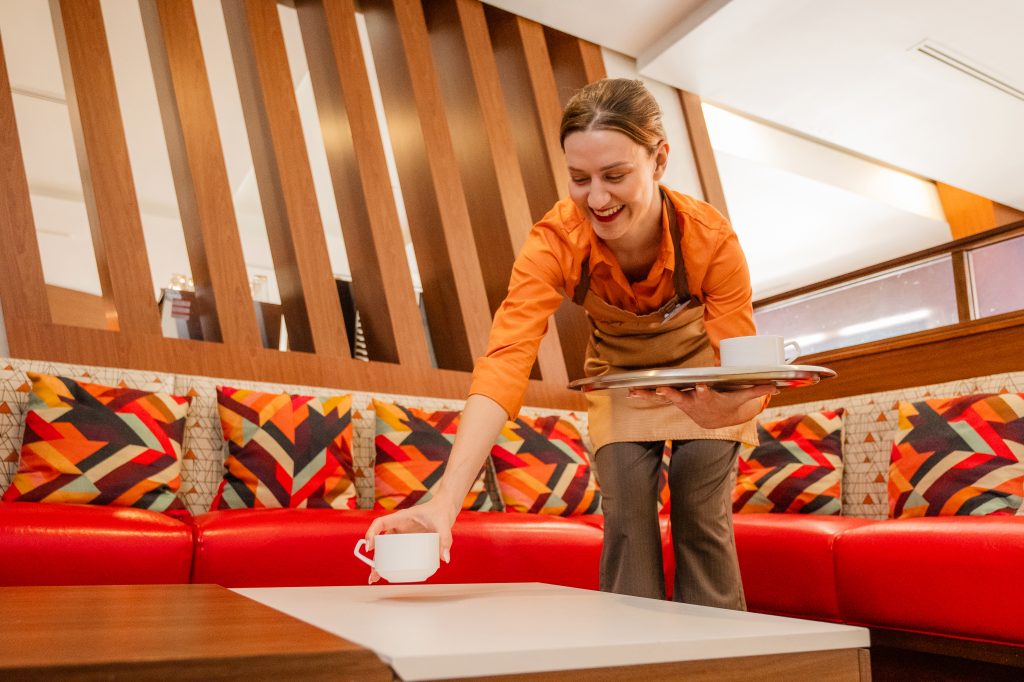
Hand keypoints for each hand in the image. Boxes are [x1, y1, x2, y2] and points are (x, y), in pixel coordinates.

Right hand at [363, 497, 455, 583]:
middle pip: (381, 541)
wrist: (446, 508)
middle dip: (375, 557)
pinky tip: (391, 574)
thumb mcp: (443, 524)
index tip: (369, 547)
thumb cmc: (441, 511)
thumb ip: (445, 539)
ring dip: (380, 562)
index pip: (380, 523)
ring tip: (376, 578)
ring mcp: (404, 534)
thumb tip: (445, 558)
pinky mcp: (410, 541)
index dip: (372, 533)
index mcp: (401, 517)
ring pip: (387, 549)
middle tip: (373, 573)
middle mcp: (399, 526)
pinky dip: (392, 562)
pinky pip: (397, 551)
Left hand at [636, 383, 775, 428]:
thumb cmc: (730, 402)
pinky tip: (629, 391)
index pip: (707, 394)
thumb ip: (757, 390)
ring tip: (634, 392)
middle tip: (661, 390)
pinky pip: (656, 397)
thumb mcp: (743, 397)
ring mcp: (682, 402)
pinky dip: (643, 395)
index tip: (701, 386)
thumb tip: (777, 385)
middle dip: (671, 394)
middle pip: (681, 397)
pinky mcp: (674, 401)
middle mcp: (693, 401)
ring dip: (650, 395)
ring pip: (665, 397)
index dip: (704, 391)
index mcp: (709, 398)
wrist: (717, 420)